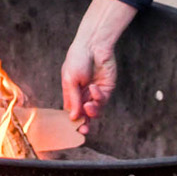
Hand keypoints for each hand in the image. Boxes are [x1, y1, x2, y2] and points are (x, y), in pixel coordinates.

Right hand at [61, 0, 136, 134]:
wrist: (93, 45)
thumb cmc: (77, 59)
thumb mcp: (70, 80)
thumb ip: (73, 99)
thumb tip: (73, 117)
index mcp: (71, 93)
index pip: (72, 112)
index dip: (73, 122)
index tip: (73, 130)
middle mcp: (83, 95)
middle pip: (84, 115)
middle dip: (84, 124)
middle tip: (83, 130)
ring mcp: (95, 93)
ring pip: (95, 110)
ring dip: (91, 111)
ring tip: (88, 106)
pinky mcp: (107, 89)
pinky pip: (103, 100)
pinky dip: (98, 96)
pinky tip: (94, 87)